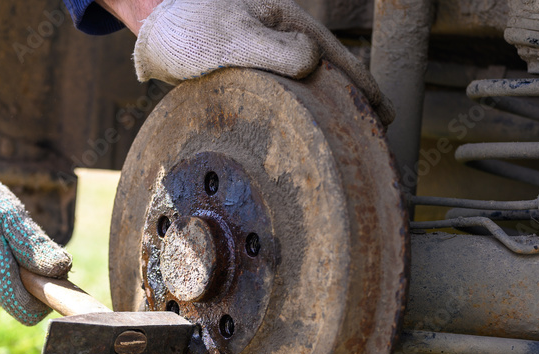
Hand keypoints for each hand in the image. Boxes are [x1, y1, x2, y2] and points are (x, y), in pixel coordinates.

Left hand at [132, 0, 394, 123]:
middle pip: (330, 76)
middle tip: (375, 138)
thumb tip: (314, 64)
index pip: (338, 58)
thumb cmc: (188, 25)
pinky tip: (306, 137)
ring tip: (348, 144)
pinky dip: (301, 116)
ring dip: (329, 114)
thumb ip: (271, 50)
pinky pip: (286, 99)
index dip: (364, 88)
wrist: (154, 29)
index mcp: (289, 24)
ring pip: (309, 89)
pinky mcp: (252, 77)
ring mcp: (269, 59)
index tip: (384, 115)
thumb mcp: (230, 38)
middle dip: (353, 104)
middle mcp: (284, 40)